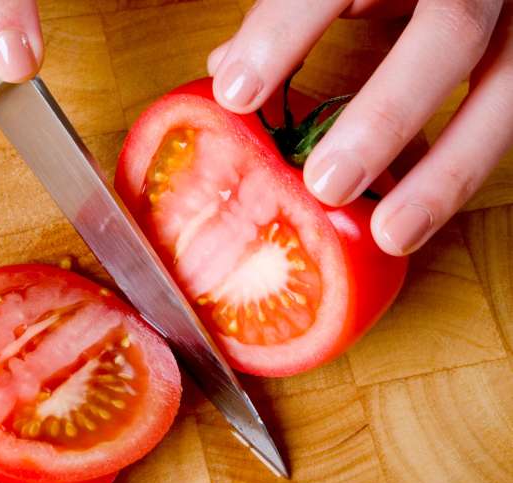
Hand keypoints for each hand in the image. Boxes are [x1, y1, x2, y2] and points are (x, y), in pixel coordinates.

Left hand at [209, 0, 512, 255]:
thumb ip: (291, 14)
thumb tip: (224, 67)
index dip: (284, 34)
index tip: (234, 95)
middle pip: (449, 34)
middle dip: (385, 114)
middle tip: (326, 185)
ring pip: (507, 90)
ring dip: (447, 172)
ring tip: (391, 234)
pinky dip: (463, 171)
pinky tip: (417, 218)